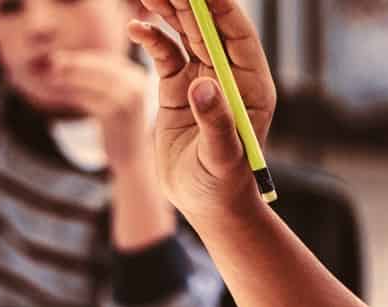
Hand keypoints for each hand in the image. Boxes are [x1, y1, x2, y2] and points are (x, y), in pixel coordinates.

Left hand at [49, 51, 153, 170]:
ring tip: (52, 74)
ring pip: (95, 81)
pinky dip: (74, 93)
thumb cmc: (117, 132)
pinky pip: (91, 98)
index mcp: (137, 79)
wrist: (133, 160)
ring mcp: (130, 99)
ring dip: (72, 76)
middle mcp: (137, 85)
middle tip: (53, 60)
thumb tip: (67, 65)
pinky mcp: (119, 113)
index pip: (108, 61)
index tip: (61, 57)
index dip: (84, 58)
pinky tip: (59, 91)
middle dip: (76, 62)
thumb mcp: (111, 103)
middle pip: (102, 67)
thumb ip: (98, 84)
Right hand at [128, 0, 276, 223]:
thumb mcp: (223, 158)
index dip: (221, 8)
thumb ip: (216, 122)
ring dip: (168, 11)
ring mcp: (202, 79)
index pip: (237, 35)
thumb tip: (202, 87)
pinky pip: (165, 54)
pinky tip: (136, 28)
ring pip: (186, 34)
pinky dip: (151, 39)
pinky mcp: (178, 89)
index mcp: (252, 85)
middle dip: (188, 1)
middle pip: (208, 26)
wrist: (207, 205)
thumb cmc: (224, 186)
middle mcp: (229, 76)